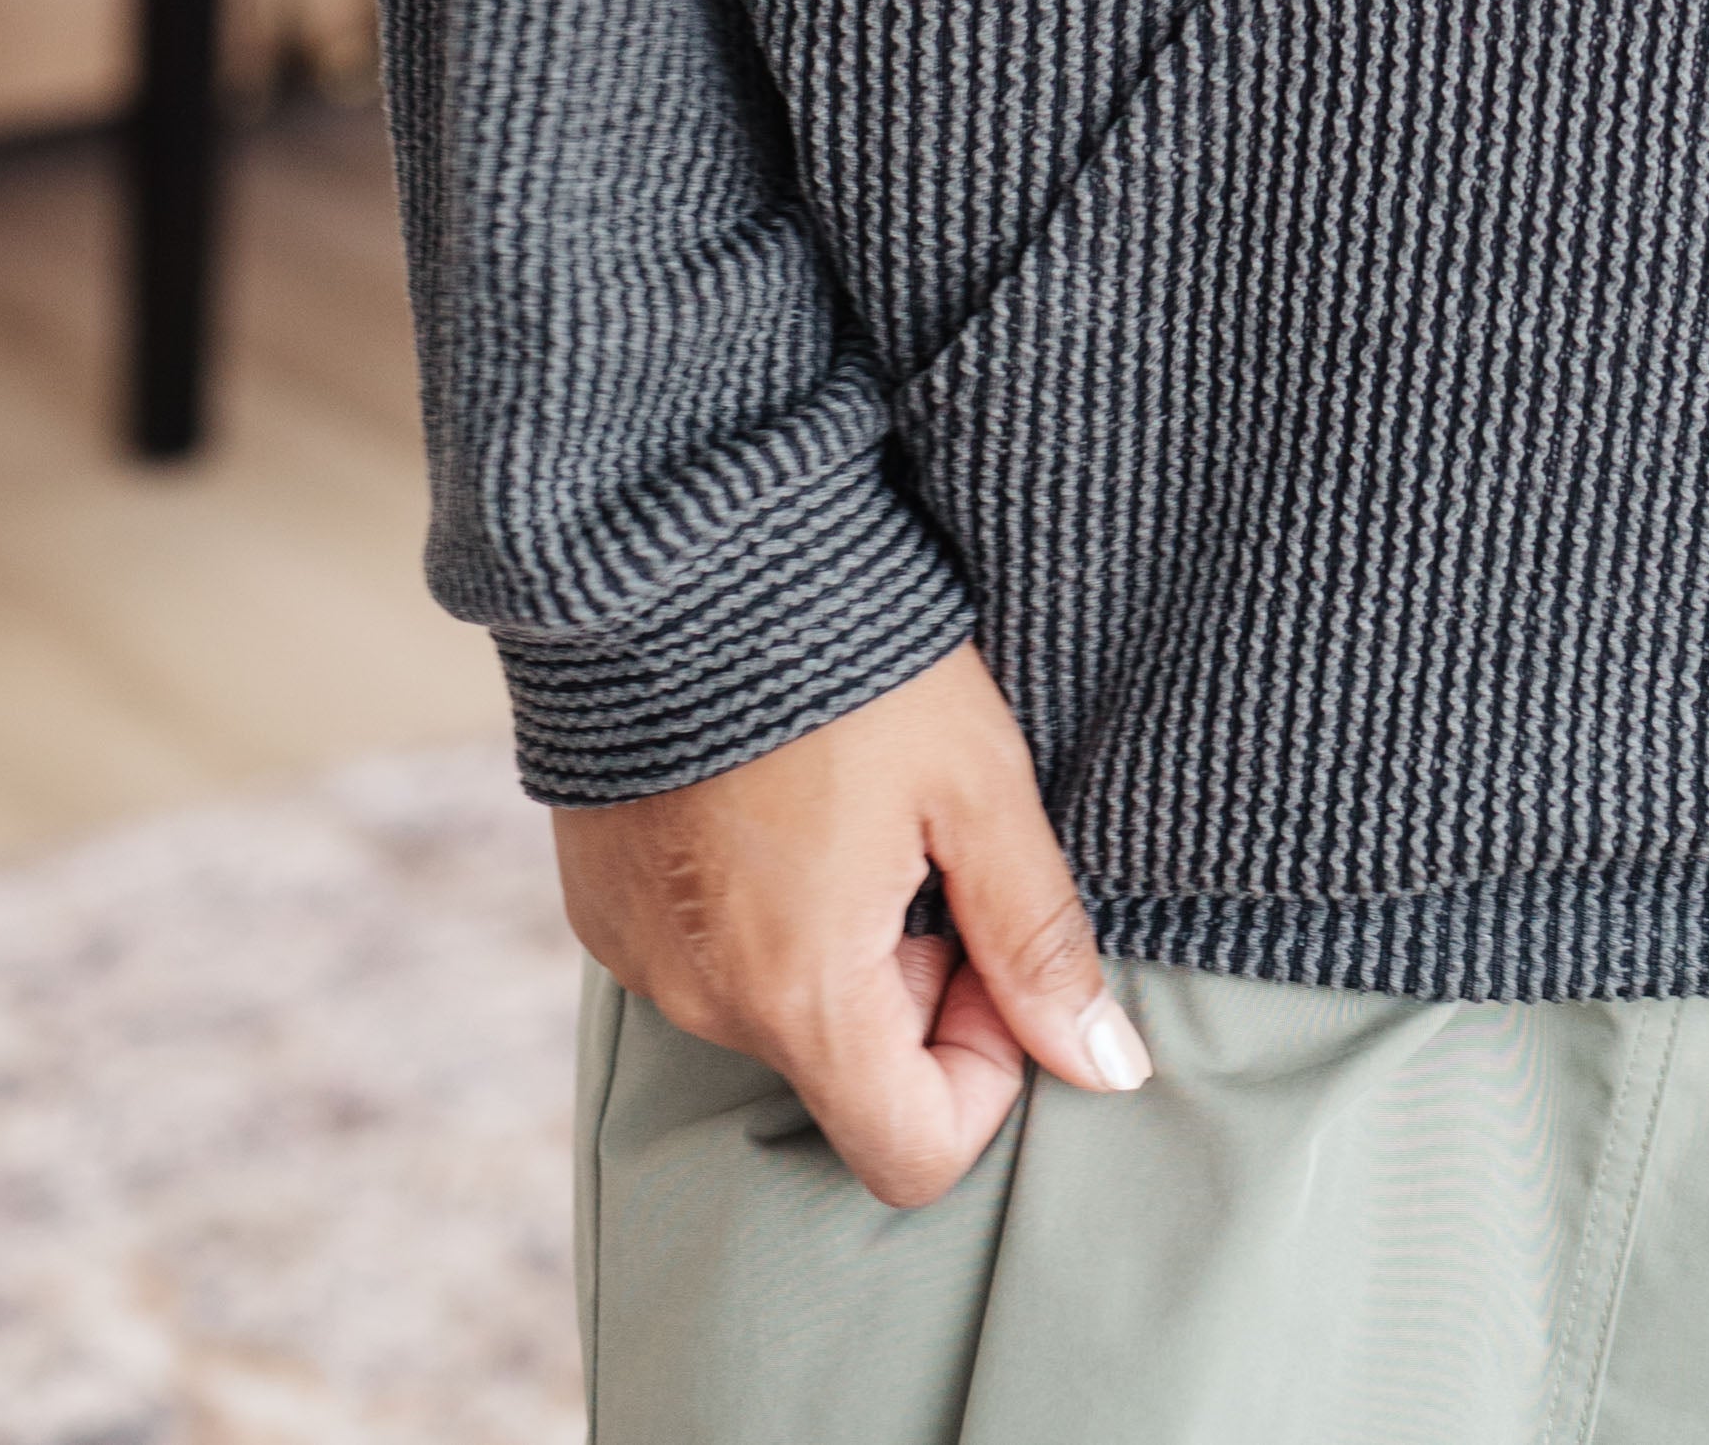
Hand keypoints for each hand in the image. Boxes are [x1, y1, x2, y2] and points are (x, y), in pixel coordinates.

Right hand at [553, 641, 1148, 1204]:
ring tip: (847, 798)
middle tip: (929, 841)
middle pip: (847, 1068)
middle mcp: (705, 1004)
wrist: (677, 554)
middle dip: (913, 984)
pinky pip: (704, 956)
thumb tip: (1109, 1068)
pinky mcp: (598, 906)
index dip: (983, 1070)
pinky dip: (757, 908)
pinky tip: (775, 794)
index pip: (911, 1154)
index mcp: (803, 994)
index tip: (989, 949)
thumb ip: (1038, 938)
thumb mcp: (976, 783)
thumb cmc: (845, 657)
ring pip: (778, 1007)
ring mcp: (639, 960)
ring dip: (835, 941)